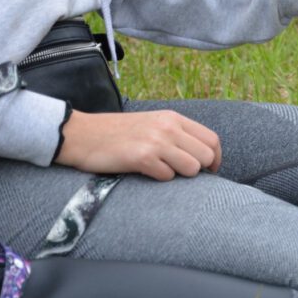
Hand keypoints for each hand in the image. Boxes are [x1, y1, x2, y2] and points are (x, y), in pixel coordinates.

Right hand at [55, 110, 221, 180]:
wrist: (81, 135)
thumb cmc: (117, 134)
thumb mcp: (152, 124)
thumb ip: (176, 134)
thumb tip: (202, 156)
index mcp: (173, 118)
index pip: (212, 139)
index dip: (216, 158)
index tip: (211, 170)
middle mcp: (168, 127)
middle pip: (206, 156)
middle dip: (200, 170)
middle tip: (182, 174)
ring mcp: (156, 141)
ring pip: (192, 168)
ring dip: (179, 175)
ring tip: (161, 170)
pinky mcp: (142, 157)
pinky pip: (167, 176)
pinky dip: (159, 178)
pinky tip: (145, 172)